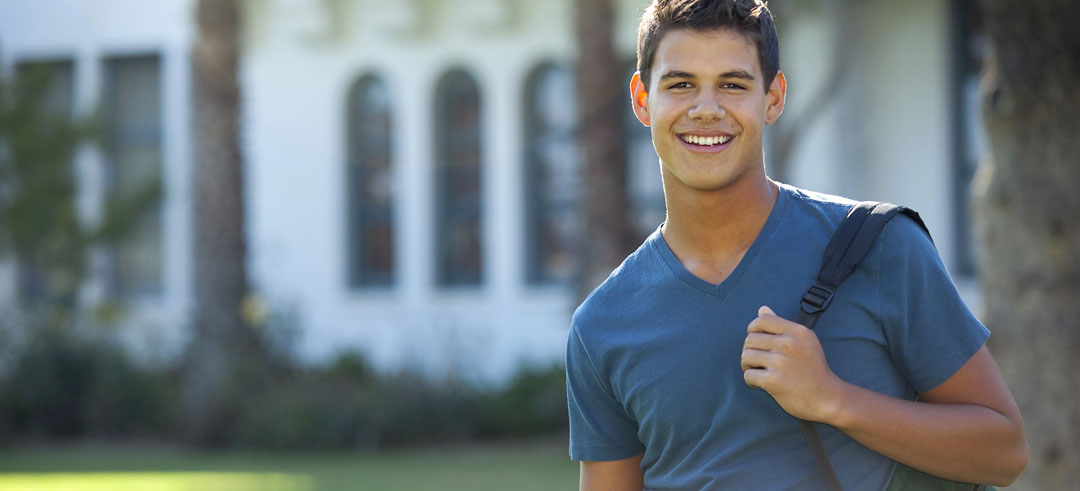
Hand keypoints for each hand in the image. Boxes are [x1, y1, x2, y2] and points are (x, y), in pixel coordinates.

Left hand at [740, 305, 844, 422]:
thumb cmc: (814, 370)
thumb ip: (782, 325)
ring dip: (748, 366)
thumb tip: (762, 308)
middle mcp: (788, 344)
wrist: (828, 398)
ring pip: (746, 356)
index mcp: (797, 332)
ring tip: (759, 372)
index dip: (752, 329)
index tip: (756, 340)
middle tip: (758, 362)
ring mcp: (780, 362)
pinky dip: (751, 381)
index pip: (762, 320)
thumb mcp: (805, 342)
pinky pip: (748, 375)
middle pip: (750, 339)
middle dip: (750, 351)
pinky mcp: (774, 380)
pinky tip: (761, 384)